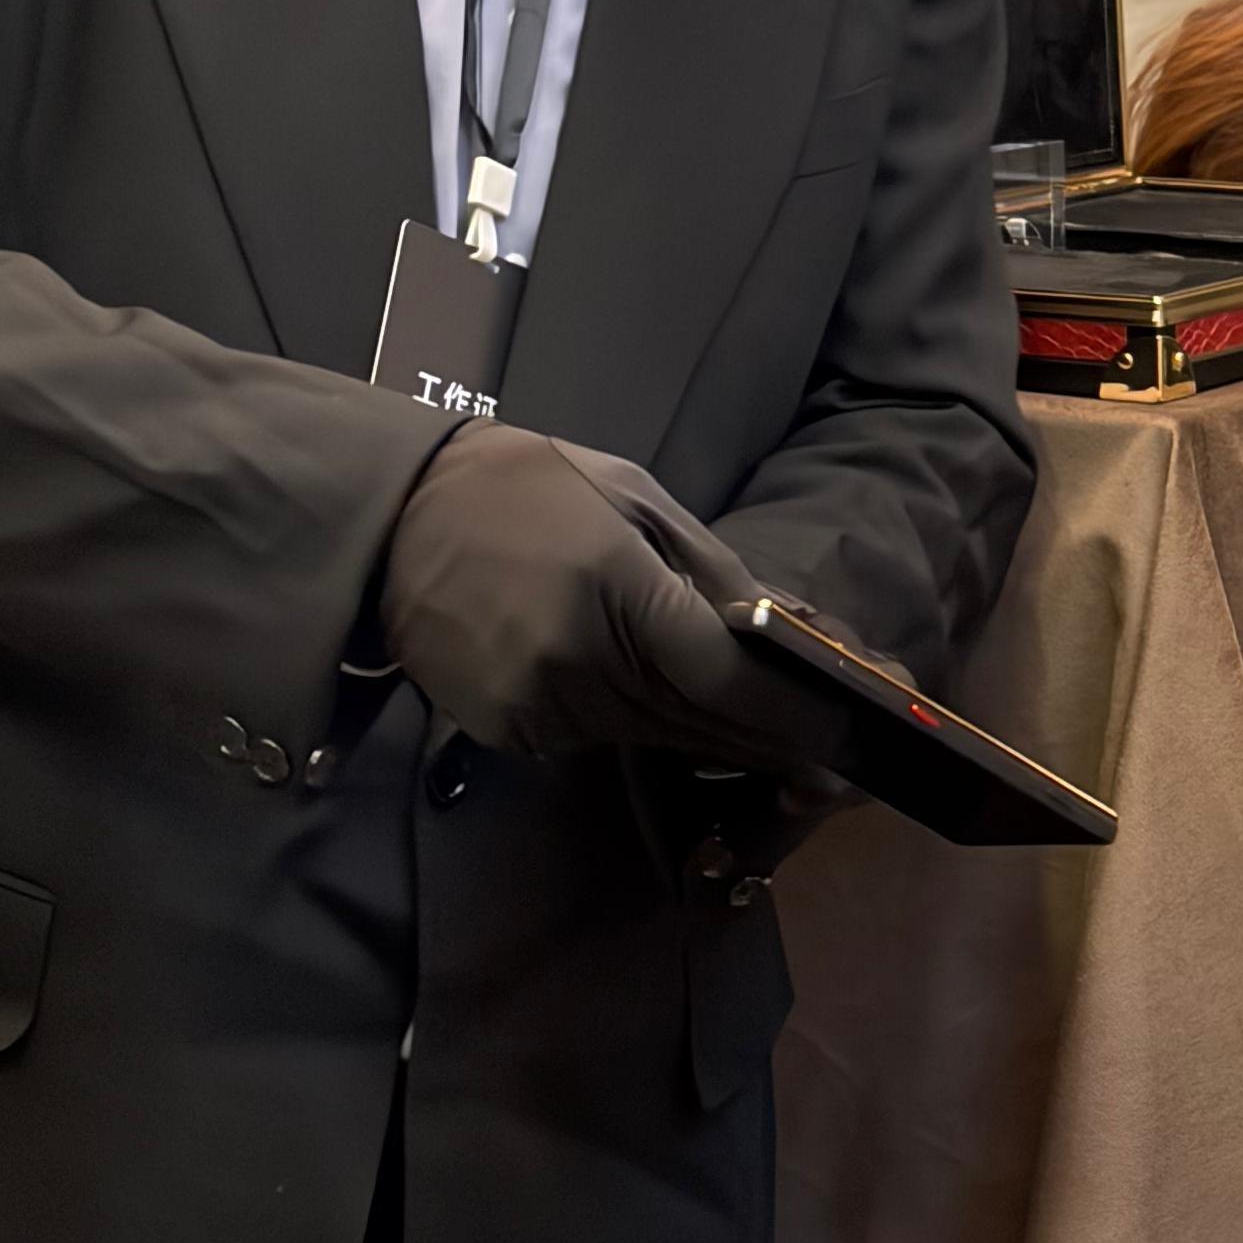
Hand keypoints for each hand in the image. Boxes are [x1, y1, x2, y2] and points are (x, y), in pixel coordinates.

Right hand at [379, 424, 853, 773]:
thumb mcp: (633, 498)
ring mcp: (539, 706)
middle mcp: (579, 662)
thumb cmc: (528, 488)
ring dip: (709, 734)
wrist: (392, 515)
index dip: (793, 714)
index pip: (725, 679)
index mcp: (617, 589)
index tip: (849, 732)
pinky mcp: (509, 731)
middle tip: (833, 755)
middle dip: (772, 738)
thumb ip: (711, 570)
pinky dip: (637, 725)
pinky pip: (598, 738)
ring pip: (653, 738)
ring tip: (770, 732)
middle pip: (700, 724)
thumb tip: (787, 629)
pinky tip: (659, 704)